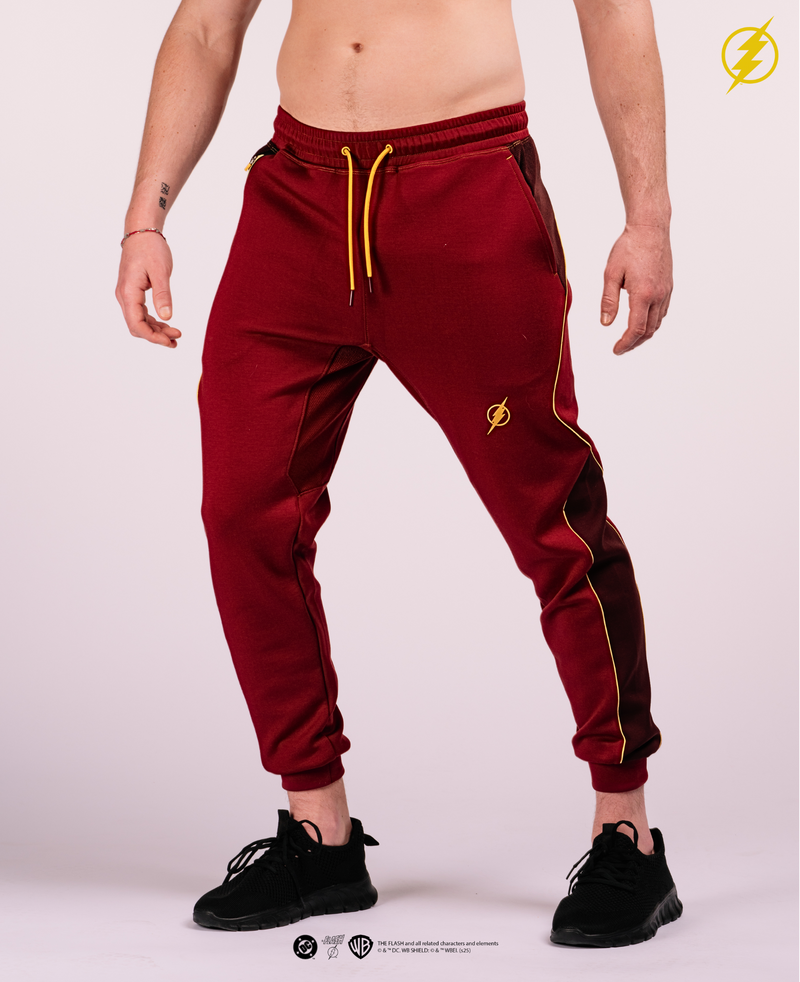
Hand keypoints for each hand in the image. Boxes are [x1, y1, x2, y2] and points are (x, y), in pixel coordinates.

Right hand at [115, 234, 181, 347]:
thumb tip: (167, 317)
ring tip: (176, 334)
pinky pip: (140, 313)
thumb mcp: (160, 271)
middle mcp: (124, 296)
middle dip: (156, 336)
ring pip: (139, 321)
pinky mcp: (132, 293)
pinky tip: (167, 324)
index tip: (170, 341)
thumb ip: (163, 295)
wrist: (141, 232)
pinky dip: (153, 322)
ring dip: (156, 330)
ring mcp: (127, 295)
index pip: (136, 324)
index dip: (153, 337)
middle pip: (136, 326)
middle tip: (177, 338)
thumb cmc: (151, 248)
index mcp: (128, 292)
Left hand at [600, 224, 671, 354]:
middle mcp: (658, 296)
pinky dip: (652, 322)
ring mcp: (666, 292)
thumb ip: (609, 300)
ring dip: (644, 334)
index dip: (625, 344)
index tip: (616, 350)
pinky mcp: (669, 286)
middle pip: (649, 331)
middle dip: (634, 343)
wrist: (650, 228)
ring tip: (630, 338)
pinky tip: (642, 321)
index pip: (636, 329)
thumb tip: (606, 323)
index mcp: (643, 294)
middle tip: (620, 348)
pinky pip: (662, 312)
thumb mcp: (611, 274)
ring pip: (658, 323)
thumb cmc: (629, 247)